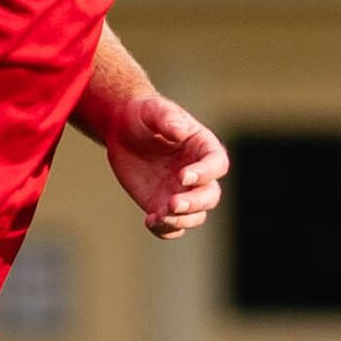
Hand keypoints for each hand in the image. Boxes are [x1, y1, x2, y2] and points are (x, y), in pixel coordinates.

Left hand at [103, 89, 228, 239]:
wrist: (123, 131)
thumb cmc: (144, 116)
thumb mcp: (153, 110)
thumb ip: (167, 118)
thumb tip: (179, 131)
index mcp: (204, 149)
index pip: (216, 165)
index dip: (205, 174)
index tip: (183, 176)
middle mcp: (199, 175)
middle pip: (210, 196)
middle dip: (194, 203)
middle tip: (172, 203)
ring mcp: (182, 193)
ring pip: (195, 216)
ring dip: (181, 220)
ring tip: (159, 216)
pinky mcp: (163, 206)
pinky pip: (172, 227)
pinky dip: (164, 230)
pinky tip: (149, 220)